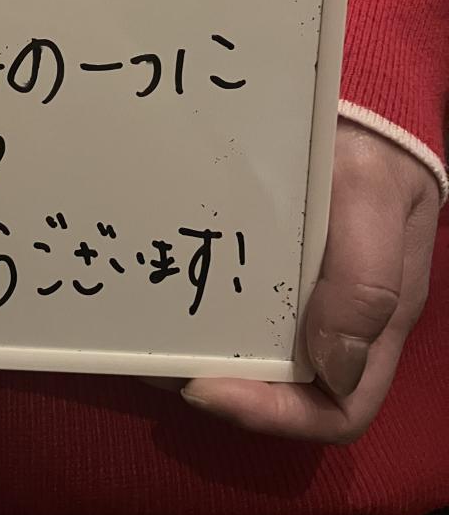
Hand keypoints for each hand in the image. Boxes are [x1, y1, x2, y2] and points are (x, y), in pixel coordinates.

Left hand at [179, 119, 440, 442]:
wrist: (359, 99)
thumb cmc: (373, 149)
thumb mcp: (375, 201)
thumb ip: (366, 281)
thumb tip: (333, 365)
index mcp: (372, 323)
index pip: (335, 409)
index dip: (272, 415)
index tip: (202, 388)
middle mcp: (332, 319)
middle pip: (278, 385)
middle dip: (214, 380)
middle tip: (149, 358)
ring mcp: (297, 290)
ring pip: (246, 345)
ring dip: (193, 345)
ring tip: (139, 327)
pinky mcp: (266, 259)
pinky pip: (228, 294)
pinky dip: (191, 298)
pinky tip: (153, 278)